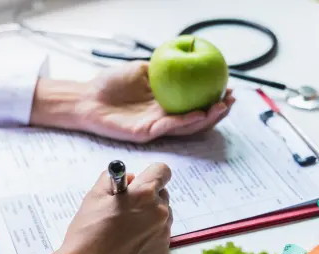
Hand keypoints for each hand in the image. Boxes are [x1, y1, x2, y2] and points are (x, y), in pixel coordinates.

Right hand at [26, 163, 171, 253]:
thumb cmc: (88, 233)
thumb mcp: (95, 195)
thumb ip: (114, 179)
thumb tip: (131, 178)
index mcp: (144, 194)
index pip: (162, 171)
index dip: (152, 174)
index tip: (144, 180)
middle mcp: (160, 212)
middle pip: (162, 195)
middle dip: (147, 197)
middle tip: (127, 208)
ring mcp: (163, 234)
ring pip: (163, 216)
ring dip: (150, 217)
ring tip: (126, 229)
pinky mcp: (162, 253)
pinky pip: (160, 236)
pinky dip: (149, 237)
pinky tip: (129, 244)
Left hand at [31, 61, 235, 142]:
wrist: (87, 98)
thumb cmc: (111, 83)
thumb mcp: (142, 68)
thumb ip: (162, 67)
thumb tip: (184, 56)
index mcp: (167, 103)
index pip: (195, 103)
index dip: (213, 98)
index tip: (228, 88)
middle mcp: (165, 117)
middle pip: (197, 118)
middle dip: (217, 111)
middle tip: (231, 101)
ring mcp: (157, 126)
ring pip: (188, 126)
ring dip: (207, 119)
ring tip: (222, 108)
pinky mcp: (147, 132)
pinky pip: (170, 127)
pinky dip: (186, 122)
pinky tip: (199, 114)